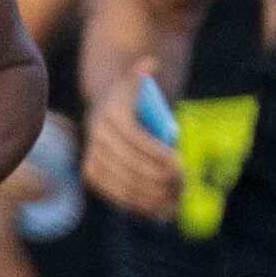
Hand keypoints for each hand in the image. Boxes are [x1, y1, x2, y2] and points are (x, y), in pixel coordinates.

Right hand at [82, 86, 183, 221]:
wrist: (106, 107)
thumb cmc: (133, 97)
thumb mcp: (137, 82)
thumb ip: (142, 73)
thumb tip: (150, 64)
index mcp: (112, 115)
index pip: (139, 142)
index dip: (161, 157)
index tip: (182, 166)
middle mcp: (98, 137)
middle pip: (134, 167)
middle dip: (162, 181)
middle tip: (184, 187)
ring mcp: (92, 157)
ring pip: (125, 185)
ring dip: (153, 198)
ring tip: (176, 204)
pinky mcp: (92, 174)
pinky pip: (116, 195)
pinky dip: (140, 206)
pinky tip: (160, 212)